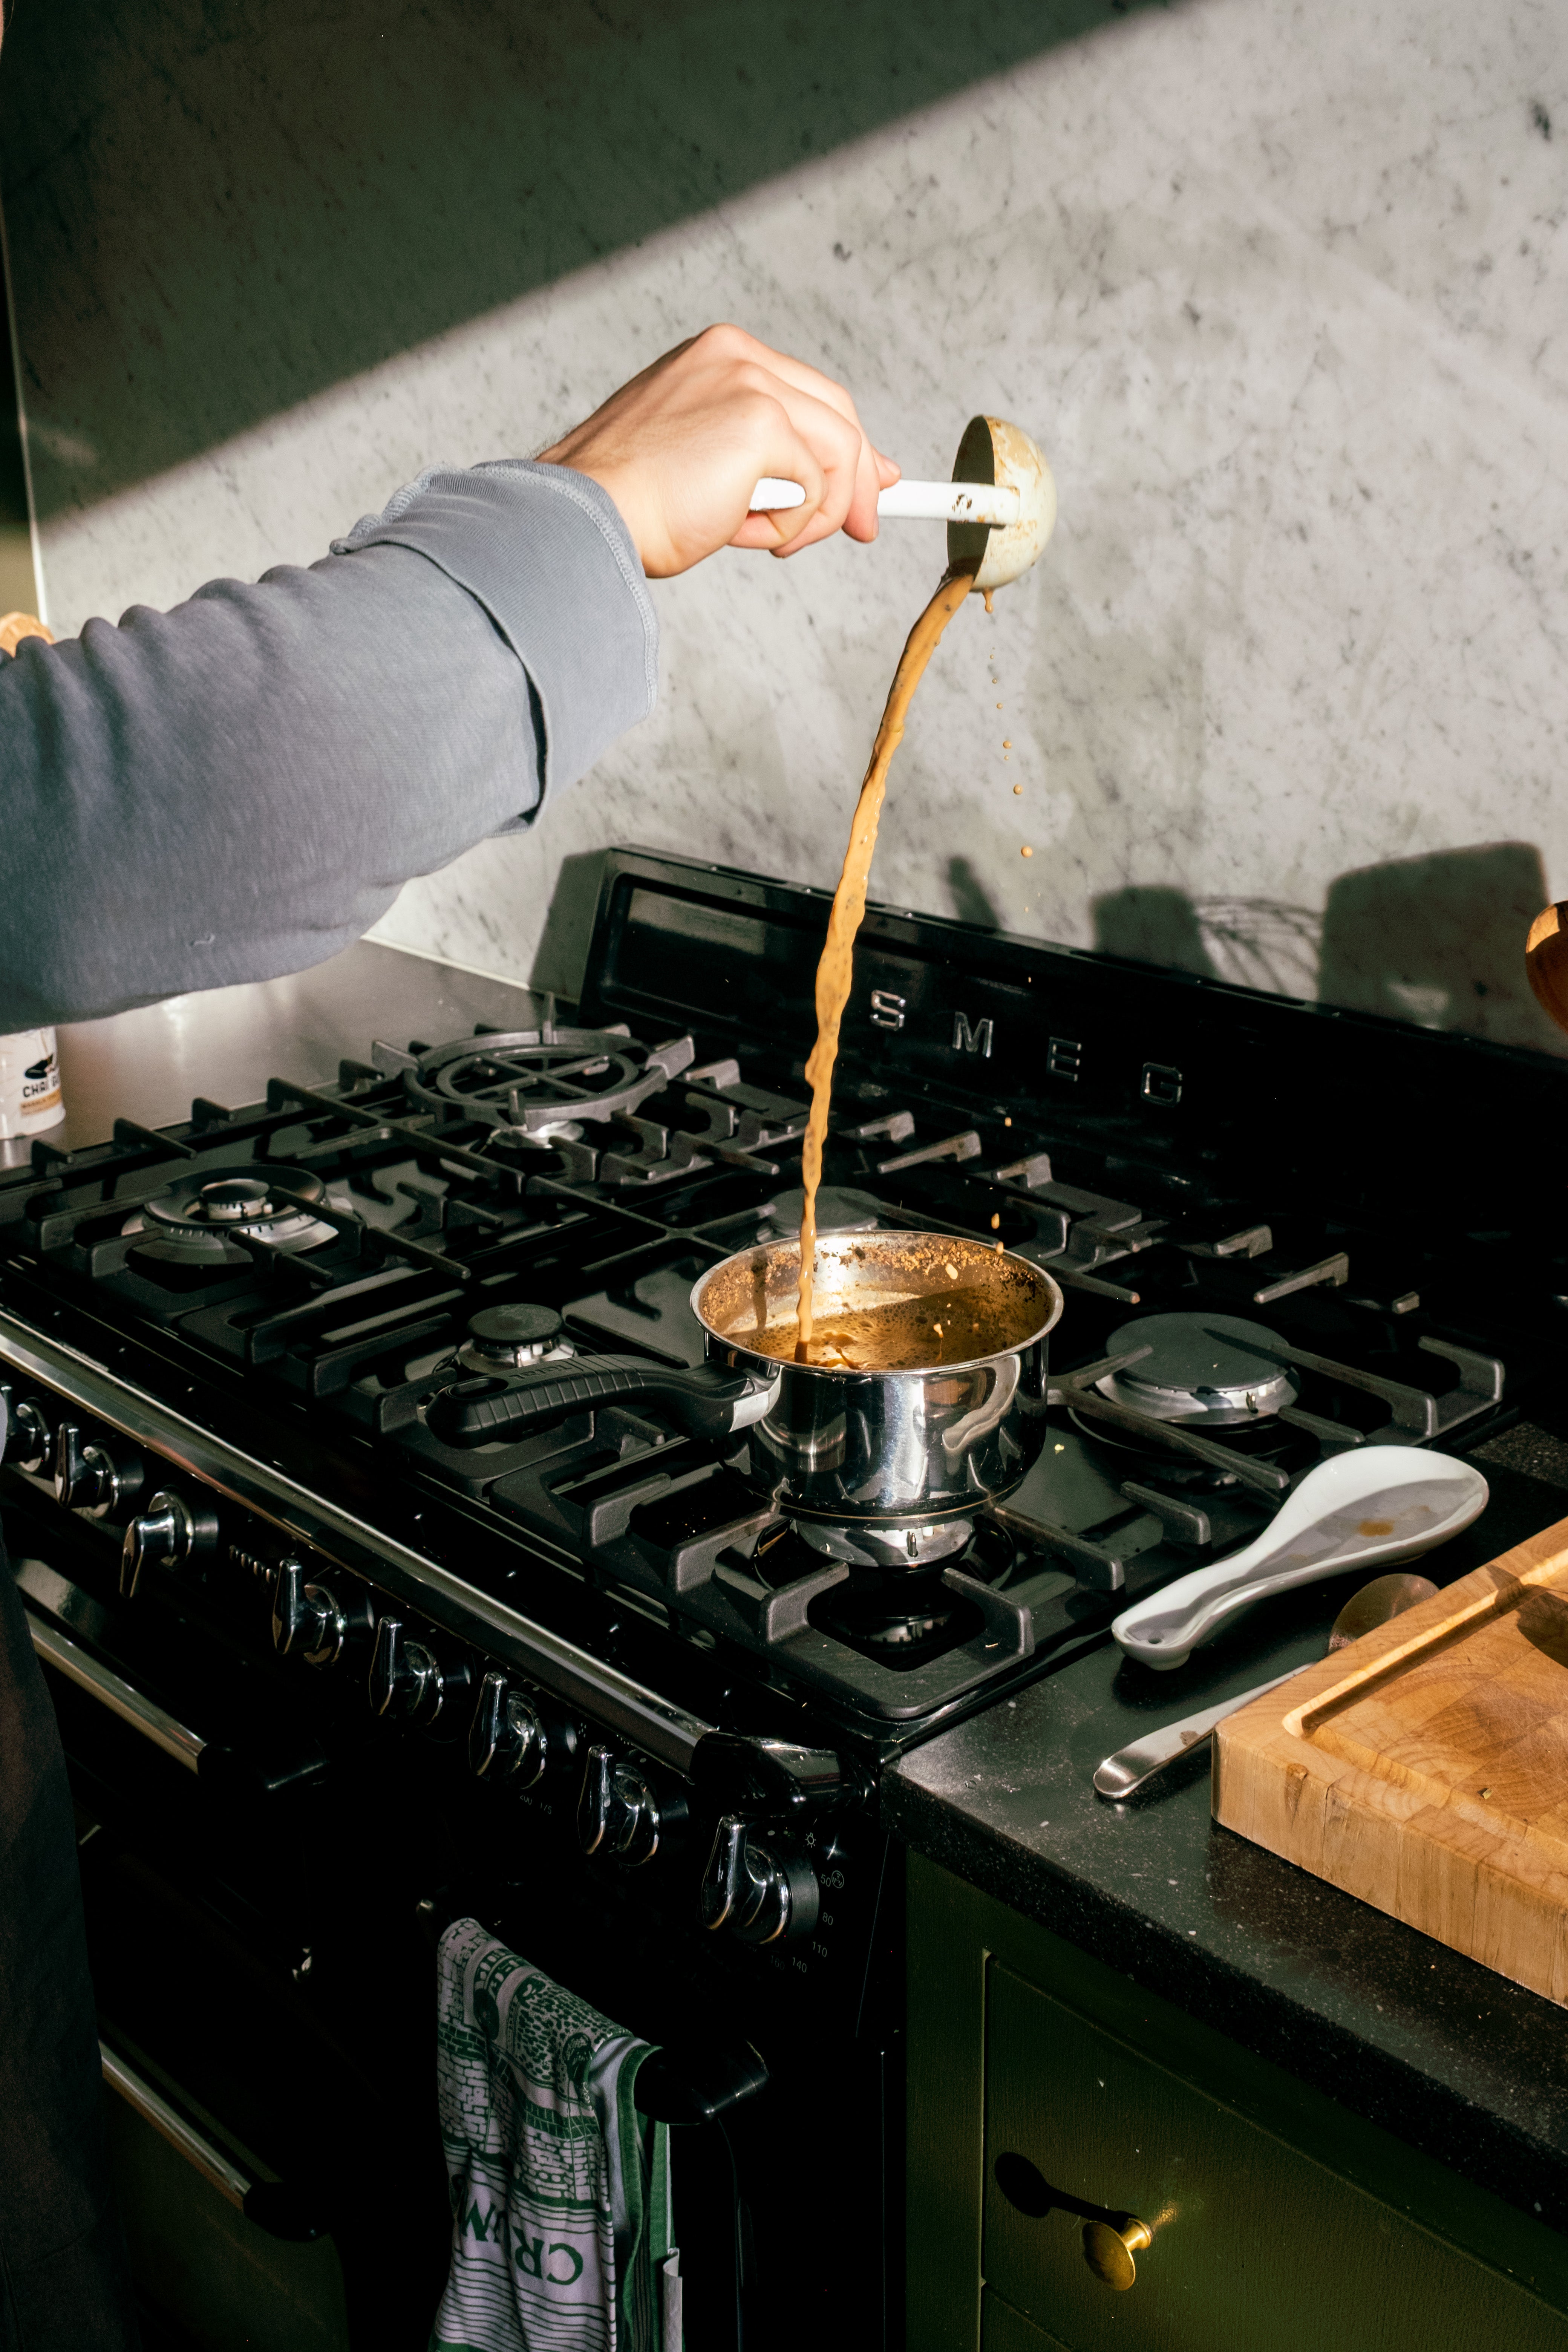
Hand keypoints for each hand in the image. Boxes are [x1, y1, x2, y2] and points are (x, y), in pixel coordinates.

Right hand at [536, 324, 900, 578]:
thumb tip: (830, 482)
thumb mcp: (704, 462)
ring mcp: (751, 382)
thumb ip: (766, 458)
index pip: (807, 393)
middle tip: (864, 529)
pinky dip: (791, 525)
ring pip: (836, 451)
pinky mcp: (762, 422)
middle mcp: (737, 355)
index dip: (847, 442)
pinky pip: (815, 487)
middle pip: (838, 413)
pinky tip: (742, 533)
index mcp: (719, 357)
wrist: (587, 515)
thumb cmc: (630, 501)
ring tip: (769, 539)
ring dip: (817, 513)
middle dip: (859, 480)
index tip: (873, 481)